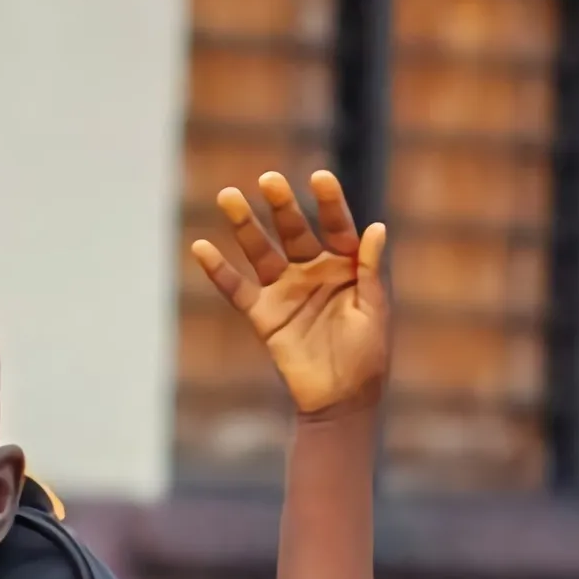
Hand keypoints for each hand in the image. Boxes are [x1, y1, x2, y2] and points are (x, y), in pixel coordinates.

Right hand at [193, 170, 390, 416]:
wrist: (341, 402)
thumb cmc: (366, 358)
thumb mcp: (374, 313)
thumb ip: (370, 272)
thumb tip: (377, 227)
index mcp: (345, 269)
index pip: (338, 228)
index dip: (330, 203)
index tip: (320, 177)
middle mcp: (313, 273)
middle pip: (294, 231)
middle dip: (282, 206)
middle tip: (270, 180)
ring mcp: (285, 291)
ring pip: (261, 251)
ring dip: (244, 225)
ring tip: (228, 196)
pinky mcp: (263, 315)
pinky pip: (236, 289)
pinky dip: (218, 271)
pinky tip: (201, 247)